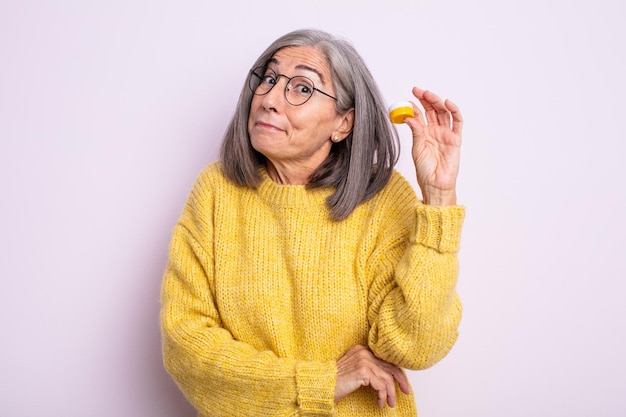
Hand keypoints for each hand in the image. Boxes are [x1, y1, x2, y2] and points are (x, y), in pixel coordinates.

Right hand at [334, 345, 410, 407]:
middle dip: (401, 381)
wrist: (322, 385)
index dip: (397, 372)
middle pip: (390, 366)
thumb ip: (370, 368)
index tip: (403, 383)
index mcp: (363, 349)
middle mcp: (364, 352)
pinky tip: (380, 403)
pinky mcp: (363, 370)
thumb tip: (388, 377)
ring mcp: (363, 360)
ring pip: (387, 378)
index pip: (386, 359)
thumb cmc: (337, 381)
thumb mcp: (356, 371)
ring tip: (389, 403)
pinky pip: (380, 385)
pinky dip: (382, 396)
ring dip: (390, 393)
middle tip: (406, 392)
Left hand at [404, 87, 462, 205]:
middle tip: (418, 91)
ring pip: (443, 113)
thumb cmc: (425, 171)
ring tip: (429, 95)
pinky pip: (457, 122)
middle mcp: (435, 131)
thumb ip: (415, 132)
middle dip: (426, 99)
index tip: (408, 98)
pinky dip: (454, 111)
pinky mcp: (455, 139)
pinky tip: (447, 103)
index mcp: (423, 134)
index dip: (415, 106)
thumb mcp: (416, 149)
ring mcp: (445, 134)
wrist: (435, 184)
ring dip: (437, 102)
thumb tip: (409, 117)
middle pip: (432, 110)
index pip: (420, 115)